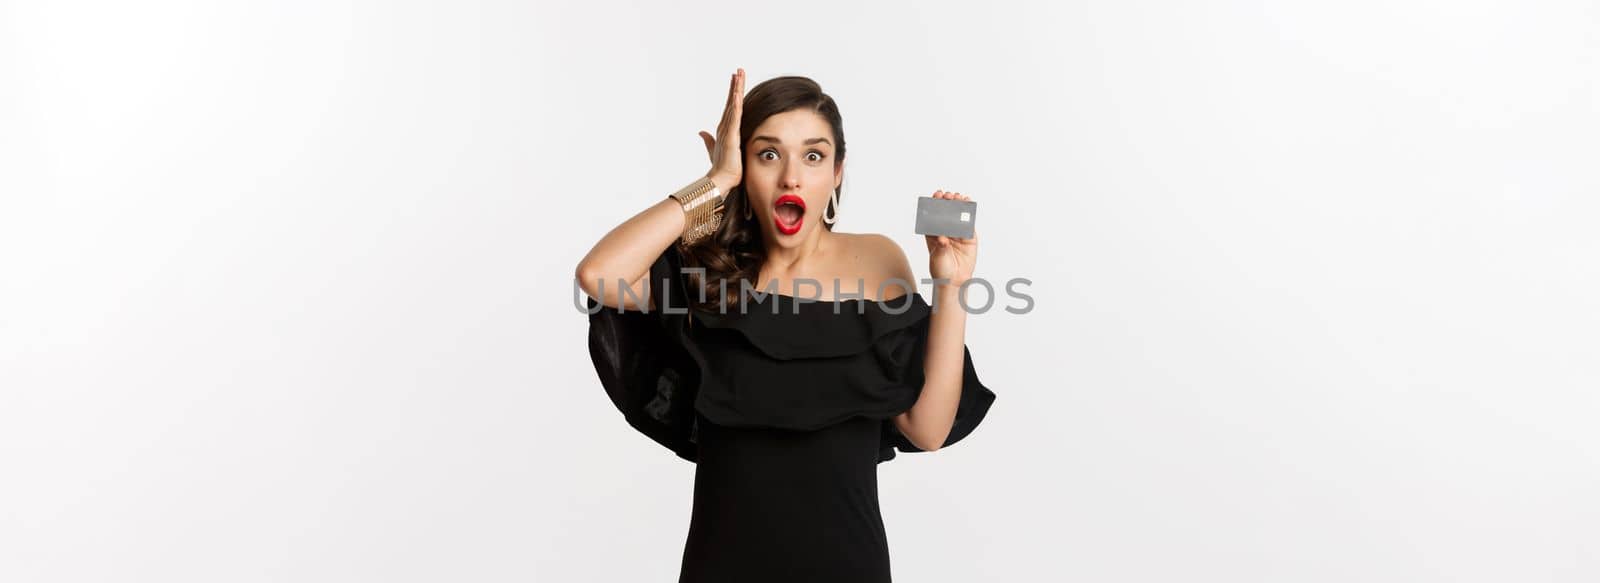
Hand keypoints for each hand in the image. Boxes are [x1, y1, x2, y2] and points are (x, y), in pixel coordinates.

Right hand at [699, 68, 745, 190]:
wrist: (721, 179)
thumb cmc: (722, 168)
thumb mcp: (717, 150)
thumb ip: (709, 140)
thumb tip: (701, 132)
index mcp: (724, 129)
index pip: (730, 107)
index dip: (733, 93)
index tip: (736, 79)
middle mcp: (725, 127)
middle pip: (731, 101)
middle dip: (735, 85)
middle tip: (739, 70)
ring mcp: (727, 130)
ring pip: (732, 105)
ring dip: (736, 89)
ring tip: (739, 74)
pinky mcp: (730, 136)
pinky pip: (734, 117)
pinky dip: (735, 105)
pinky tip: (737, 94)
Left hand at [925, 190, 978, 287]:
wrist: (954, 280)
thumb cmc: (941, 269)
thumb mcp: (938, 257)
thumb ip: (940, 247)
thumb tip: (942, 238)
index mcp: (933, 233)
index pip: (933, 215)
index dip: (934, 204)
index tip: (936, 196)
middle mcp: (945, 231)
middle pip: (945, 212)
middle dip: (946, 202)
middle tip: (948, 195)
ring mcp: (957, 233)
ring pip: (958, 215)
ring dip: (958, 204)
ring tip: (958, 197)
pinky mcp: (968, 237)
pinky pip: (969, 223)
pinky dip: (969, 213)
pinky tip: (969, 203)